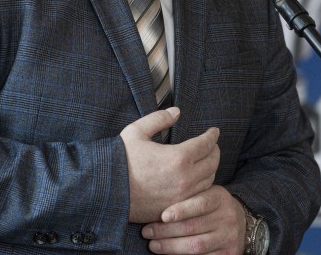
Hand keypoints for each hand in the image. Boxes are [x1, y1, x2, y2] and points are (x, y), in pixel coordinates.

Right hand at [120, 107, 220, 222]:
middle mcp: (185, 179)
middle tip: (212, 145)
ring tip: (206, 160)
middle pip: (212, 162)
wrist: (105, 191)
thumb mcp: (137, 132)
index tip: (214, 131)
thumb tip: (176, 112)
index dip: (212, 136)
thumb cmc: (119, 161)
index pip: (206, 144)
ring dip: (210, 168)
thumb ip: (159, 119)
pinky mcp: (176, 208)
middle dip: (214, 151)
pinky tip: (197, 179)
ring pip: (208, 180)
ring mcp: (182, 196)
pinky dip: (202, 185)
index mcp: (178, 158)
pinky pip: (198, 196)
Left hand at [141, 185, 244, 253]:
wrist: (239, 221)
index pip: (200, 204)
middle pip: (193, 227)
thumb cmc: (211, 206)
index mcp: (220, 198)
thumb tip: (156, 205)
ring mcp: (229, 238)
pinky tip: (168, 254)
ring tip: (153, 245)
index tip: (163, 216)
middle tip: (147, 232)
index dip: (181, 210)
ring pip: (195, 246)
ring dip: (170, 247)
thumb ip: (187, 196)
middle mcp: (227, 217)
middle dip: (166, 231)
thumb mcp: (205, 194)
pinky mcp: (228, 254)